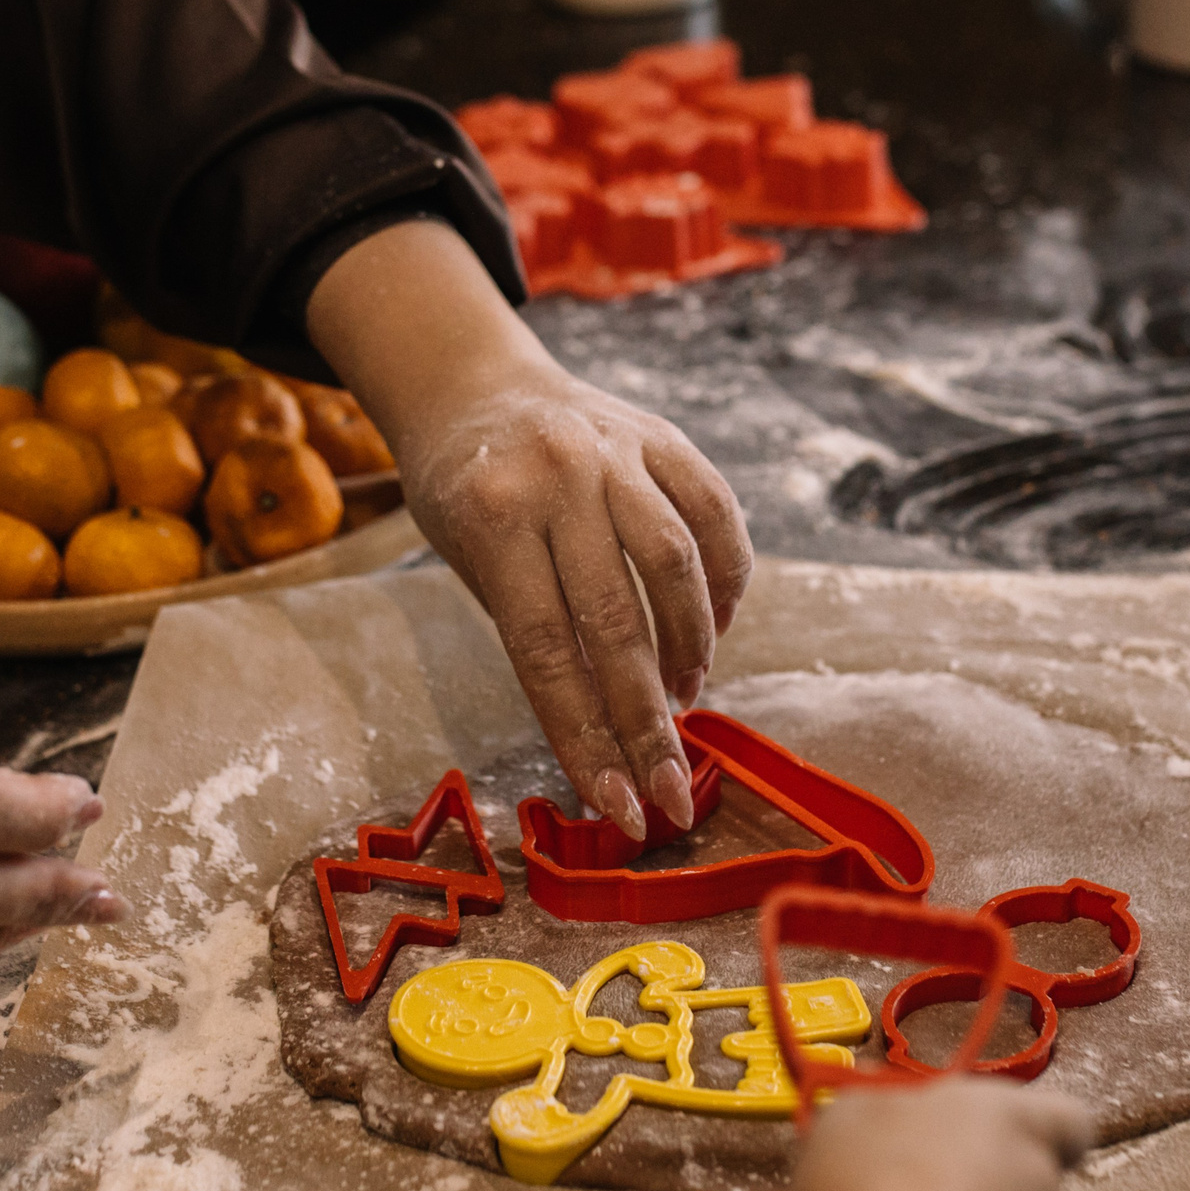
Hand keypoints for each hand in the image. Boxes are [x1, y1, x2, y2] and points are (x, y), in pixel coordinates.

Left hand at [306, 221, 752, 840]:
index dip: (586, 738)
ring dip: (691, 648)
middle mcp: (558, 478)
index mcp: (492, 517)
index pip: (546, 652)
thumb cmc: (464, 492)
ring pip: (676, 566)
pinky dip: (725, 581)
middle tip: (672, 790)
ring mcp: (616, 451)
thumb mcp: (469, 558)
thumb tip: (608, 733)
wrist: (474, 384)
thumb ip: (536, 627)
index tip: (619, 805)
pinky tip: (715, 628)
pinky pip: (714, 515)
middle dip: (648, 722)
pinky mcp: (662, 437)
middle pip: (615, 622)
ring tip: (687, 697)